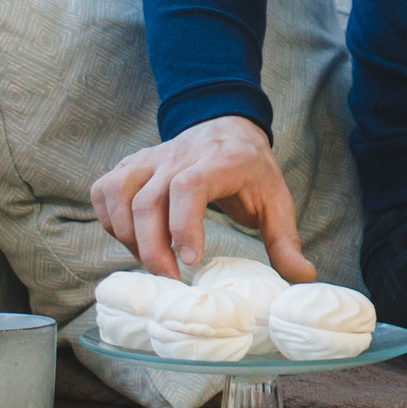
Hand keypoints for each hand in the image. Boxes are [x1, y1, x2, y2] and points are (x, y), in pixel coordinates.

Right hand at [90, 115, 316, 282]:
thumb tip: (302, 278)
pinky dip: (107, 218)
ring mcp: (151, 158)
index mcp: (219, 161)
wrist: (227, 127)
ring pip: (120, 192)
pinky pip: (104, 189)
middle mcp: (178, 155)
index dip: (184, 224)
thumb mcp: (277, 202)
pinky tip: (129, 239)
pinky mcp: (132, 164)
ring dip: (126, 235)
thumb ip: (286, 241)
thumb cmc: (251, 171)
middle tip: (170, 280)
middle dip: (152, 247)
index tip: (192, 261)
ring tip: (151, 261)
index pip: (189, 185)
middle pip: (148, 199)